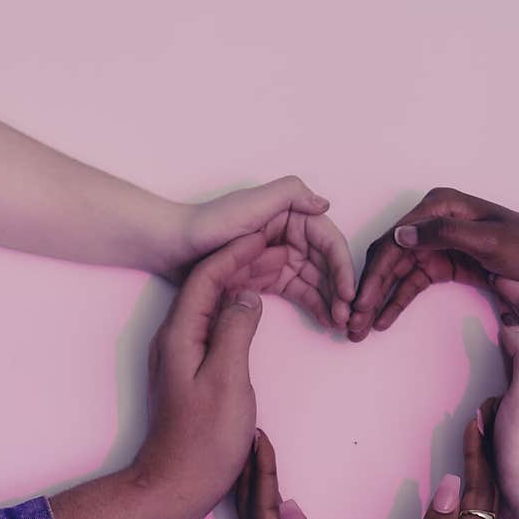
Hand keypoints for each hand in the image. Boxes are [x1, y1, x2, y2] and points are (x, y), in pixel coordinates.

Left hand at [132, 232, 279, 517]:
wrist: (177, 484)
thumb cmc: (204, 439)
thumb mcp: (227, 380)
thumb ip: (236, 330)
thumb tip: (249, 294)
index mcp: (181, 333)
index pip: (208, 276)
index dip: (237, 251)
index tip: (266, 232)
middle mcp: (177, 336)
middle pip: (210, 283)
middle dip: (243, 259)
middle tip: (281, 244)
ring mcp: (184, 352)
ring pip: (215, 302)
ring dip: (244, 281)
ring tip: (278, 266)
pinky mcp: (194, 368)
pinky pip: (218, 323)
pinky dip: (241, 307)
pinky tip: (259, 306)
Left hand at [166, 175, 355, 329]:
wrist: (170, 247)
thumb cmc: (207, 224)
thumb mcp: (249, 204)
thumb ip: (289, 195)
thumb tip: (324, 203)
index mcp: (288, 213)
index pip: (327, 240)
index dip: (341, 266)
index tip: (348, 293)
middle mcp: (286, 233)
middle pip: (325, 263)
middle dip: (340, 289)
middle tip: (347, 316)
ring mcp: (275, 257)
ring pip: (314, 280)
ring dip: (330, 299)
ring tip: (339, 324)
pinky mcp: (264, 276)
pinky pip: (296, 291)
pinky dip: (313, 304)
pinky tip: (324, 319)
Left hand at [236, 430, 376, 518]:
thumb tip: (291, 510)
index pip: (265, 515)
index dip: (262, 474)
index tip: (259, 436)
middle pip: (253, 517)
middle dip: (252, 474)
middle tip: (252, 435)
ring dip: (256, 493)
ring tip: (257, 461)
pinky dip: (265, 518)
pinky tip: (274, 513)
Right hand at [348, 187, 518, 339]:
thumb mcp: (489, 240)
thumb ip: (445, 233)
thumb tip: (401, 234)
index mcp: (440, 206)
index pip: (394, 241)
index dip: (373, 274)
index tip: (359, 302)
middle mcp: (432, 220)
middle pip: (388, 257)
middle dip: (368, 290)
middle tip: (352, 321)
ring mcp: (436, 242)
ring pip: (395, 273)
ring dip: (377, 300)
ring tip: (360, 328)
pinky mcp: (443, 262)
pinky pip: (412, 283)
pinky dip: (396, 301)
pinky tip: (382, 320)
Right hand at [370, 407, 498, 518]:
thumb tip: (448, 487)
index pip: (476, 495)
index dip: (476, 455)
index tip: (475, 419)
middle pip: (489, 497)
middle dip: (486, 454)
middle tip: (483, 415)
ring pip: (485, 511)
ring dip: (482, 473)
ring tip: (477, 439)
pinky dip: (474, 497)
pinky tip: (464, 490)